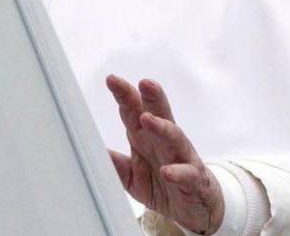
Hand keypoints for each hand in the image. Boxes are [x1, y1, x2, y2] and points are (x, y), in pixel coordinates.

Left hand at [107, 75, 224, 233]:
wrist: (194, 209)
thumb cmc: (161, 184)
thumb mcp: (131, 177)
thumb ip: (115, 165)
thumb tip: (93, 152)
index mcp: (144, 138)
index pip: (133, 111)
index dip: (124, 95)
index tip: (112, 79)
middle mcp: (164, 143)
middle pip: (159, 114)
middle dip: (152, 97)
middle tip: (145, 82)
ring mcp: (182, 159)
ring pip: (175, 138)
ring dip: (162, 127)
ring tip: (147, 119)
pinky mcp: (195, 181)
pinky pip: (188, 174)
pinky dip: (178, 172)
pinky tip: (167, 172)